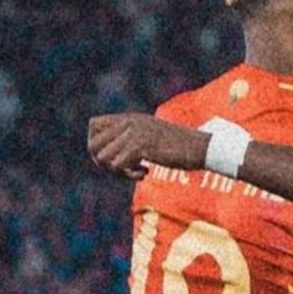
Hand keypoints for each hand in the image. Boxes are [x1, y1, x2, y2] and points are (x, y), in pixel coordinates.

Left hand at [87, 113, 204, 179]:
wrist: (199, 147)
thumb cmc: (179, 146)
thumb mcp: (152, 136)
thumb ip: (133, 138)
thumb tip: (112, 157)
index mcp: (129, 118)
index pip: (93, 125)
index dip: (97, 145)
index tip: (114, 157)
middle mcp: (129, 123)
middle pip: (93, 145)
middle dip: (104, 163)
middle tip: (123, 169)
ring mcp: (134, 133)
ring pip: (104, 158)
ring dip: (117, 171)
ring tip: (136, 172)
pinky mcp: (141, 146)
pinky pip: (119, 166)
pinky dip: (130, 175)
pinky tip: (145, 174)